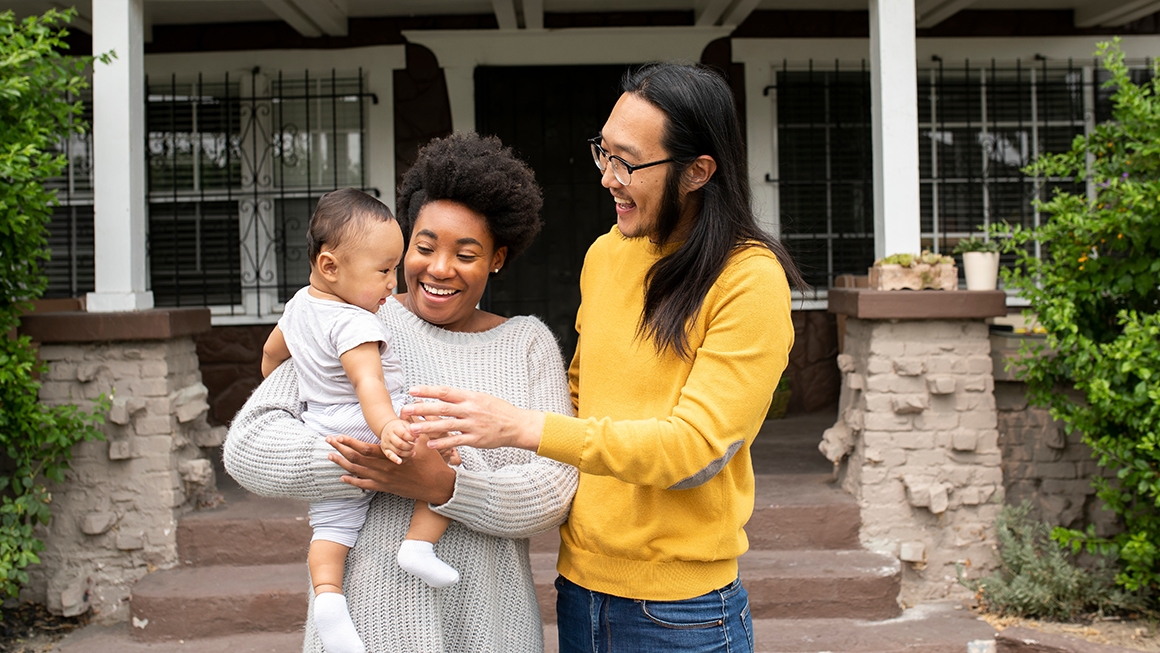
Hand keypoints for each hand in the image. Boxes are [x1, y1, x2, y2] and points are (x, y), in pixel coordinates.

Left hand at [326, 434, 455, 505]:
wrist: (438, 486)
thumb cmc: (432, 462)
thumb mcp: (424, 440)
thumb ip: (413, 424)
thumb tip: (408, 407)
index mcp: (391, 456)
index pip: (365, 449)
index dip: (349, 442)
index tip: (338, 436)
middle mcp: (384, 469)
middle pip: (356, 460)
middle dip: (340, 450)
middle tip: (328, 442)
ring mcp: (383, 480)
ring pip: (357, 473)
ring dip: (342, 464)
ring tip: (330, 456)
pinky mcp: (386, 488)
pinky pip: (365, 486)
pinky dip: (352, 481)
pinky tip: (343, 477)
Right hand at [380, 419, 414, 463]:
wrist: (387, 428)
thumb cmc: (399, 427)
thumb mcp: (405, 424)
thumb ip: (411, 429)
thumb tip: (417, 436)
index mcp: (394, 428)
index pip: (403, 434)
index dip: (412, 438)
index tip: (416, 439)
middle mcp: (389, 436)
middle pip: (400, 444)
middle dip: (410, 447)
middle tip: (414, 446)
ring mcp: (386, 443)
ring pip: (397, 451)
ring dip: (407, 453)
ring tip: (412, 451)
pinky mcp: (384, 450)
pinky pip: (389, 456)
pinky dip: (395, 459)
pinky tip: (400, 462)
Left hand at [399, 386, 544, 451]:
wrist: (517, 425)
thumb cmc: (498, 410)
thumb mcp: (481, 398)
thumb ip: (462, 398)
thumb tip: (443, 395)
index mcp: (470, 397)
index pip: (445, 392)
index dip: (428, 390)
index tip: (413, 390)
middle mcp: (470, 409)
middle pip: (441, 408)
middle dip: (422, 409)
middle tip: (405, 409)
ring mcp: (473, 425)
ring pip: (446, 425)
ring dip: (427, 427)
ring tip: (411, 429)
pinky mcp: (476, 439)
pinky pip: (456, 440)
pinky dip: (442, 442)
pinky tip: (430, 444)